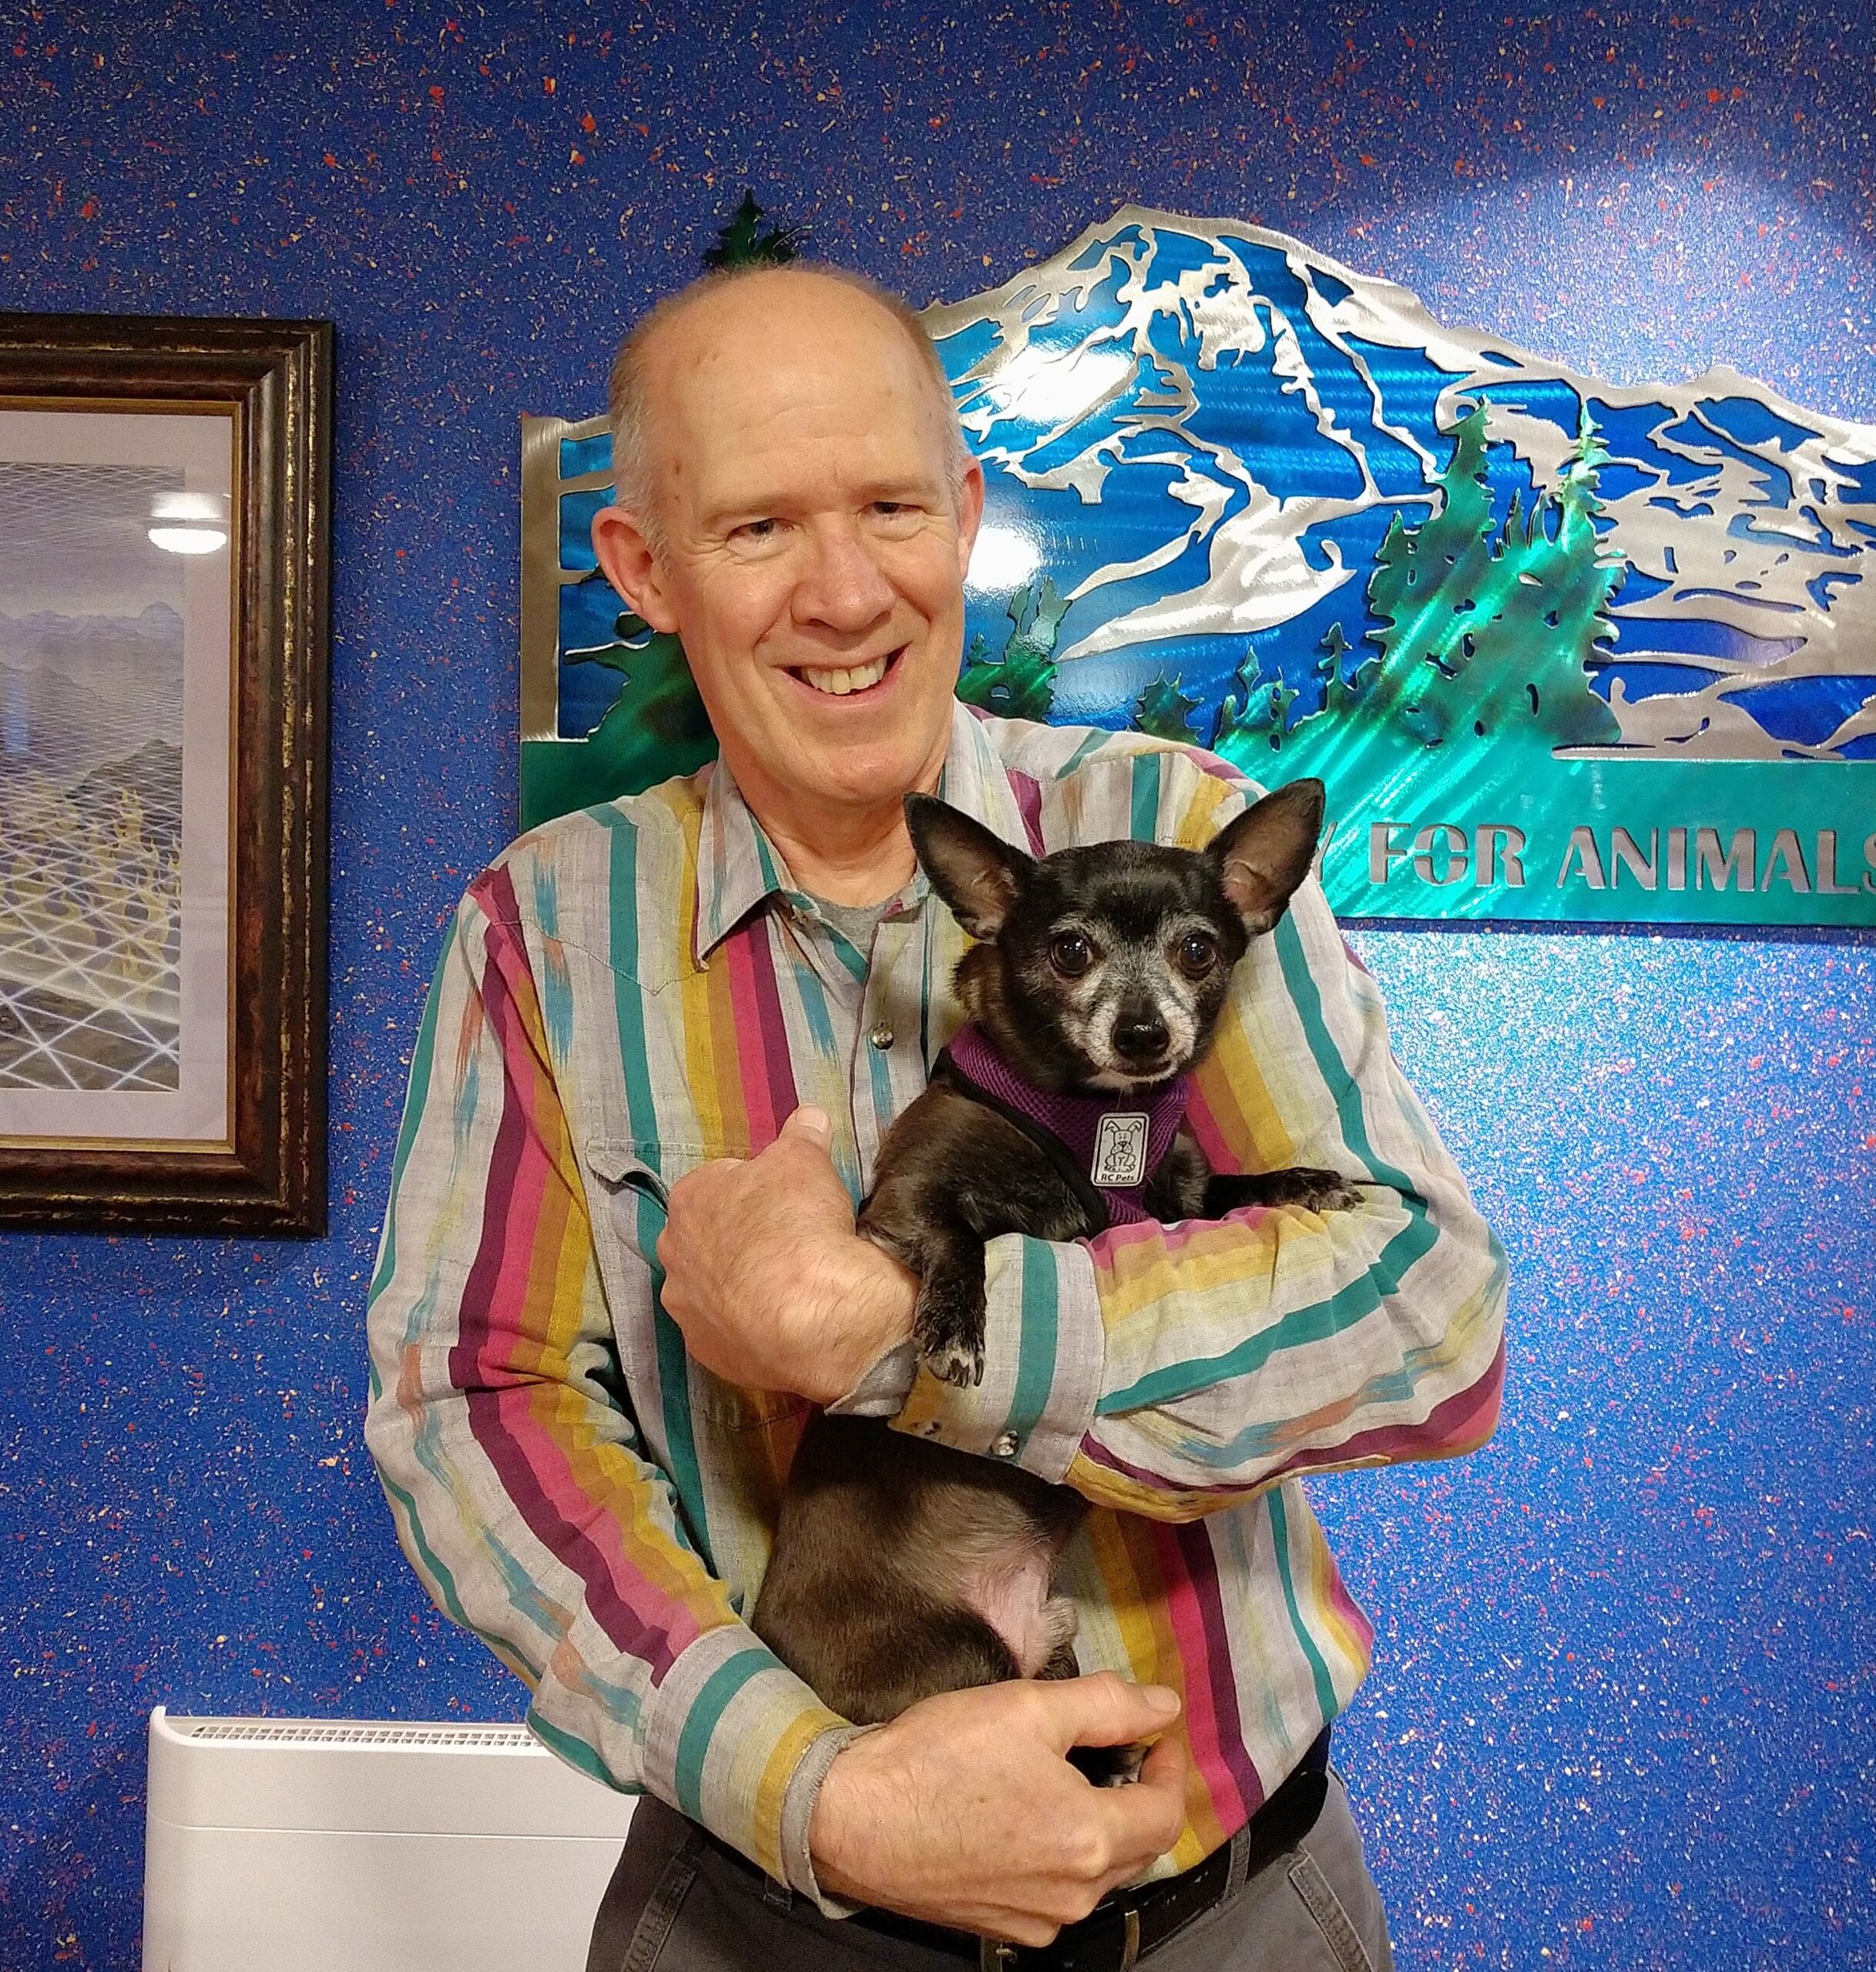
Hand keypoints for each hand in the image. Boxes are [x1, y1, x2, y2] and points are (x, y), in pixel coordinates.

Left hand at [656, 1106, 915, 1404]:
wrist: (811, 1312)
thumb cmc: (799, 1223)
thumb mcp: (807, 1161)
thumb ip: (802, 1135)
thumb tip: (809, 1116)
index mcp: (689, 1199)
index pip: (718, 1182)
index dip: (754, 1189)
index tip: (784, 1200)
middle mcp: (674, 1252)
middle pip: (707, 1237)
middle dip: (738, 1238)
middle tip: (784, 1242)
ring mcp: (685, 1307)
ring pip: (710, 1287)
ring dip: (737, 1286)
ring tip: (784, 1288)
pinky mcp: (705, 1351)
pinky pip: (725, 1331)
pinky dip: (746, 1326)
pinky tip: (779, 1322)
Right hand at [808, 1675, 1188, 1943]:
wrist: (852, 1820)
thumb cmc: (939, 1757)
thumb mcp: (1028, 1708)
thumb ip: (1107, 1704)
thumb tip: (1166, 1705)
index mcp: (1089, 1841)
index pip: (1165, 1813)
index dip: (1169, 1768)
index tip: (1156, 1736)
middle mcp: (1074, 1896)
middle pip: (1139, 1848)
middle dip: (1139, 1797)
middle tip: (1119, 1750)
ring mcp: (1038, 1922)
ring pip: (1100, 1875)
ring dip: (1103, 1827)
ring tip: (1072, 1779)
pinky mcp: (1004, 1929)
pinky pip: (1059, 1894)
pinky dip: (1064, 1855)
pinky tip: (1030, 1818)